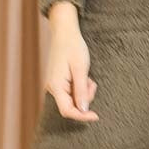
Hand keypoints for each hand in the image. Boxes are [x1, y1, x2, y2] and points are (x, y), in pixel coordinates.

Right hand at [44, 5, 98, 121]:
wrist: (64, 32)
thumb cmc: (73, 47)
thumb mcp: (80, 68)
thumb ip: (81, 91)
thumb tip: (83, 110)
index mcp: (55, 85)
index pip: (67, 110)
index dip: (82, 116)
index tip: (96, 116)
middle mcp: (52, 87)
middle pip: (71, 105)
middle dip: (85, 97)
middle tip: (92, 83)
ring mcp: (55, 85)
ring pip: (73, 98)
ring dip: (84, 91)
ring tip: (88, 77)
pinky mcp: (58, 82)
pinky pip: (71, 91)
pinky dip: (80, 86)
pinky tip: (83, 75)